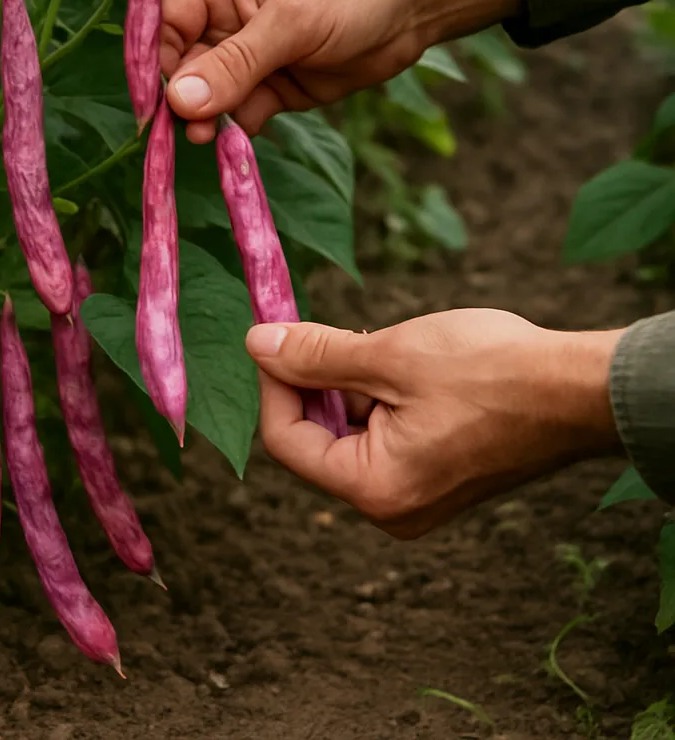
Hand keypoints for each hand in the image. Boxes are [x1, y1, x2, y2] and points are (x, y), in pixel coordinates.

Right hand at [161, 0, 522, 141]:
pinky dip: (238, 129)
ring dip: (209, 119)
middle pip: (183, 68)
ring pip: (211, 98)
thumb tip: (179, 101)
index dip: (156, 63)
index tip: (154, 102)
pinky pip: (241, 114)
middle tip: (191, 129)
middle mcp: (226, 24)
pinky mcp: (273, 89)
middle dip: (183, 99)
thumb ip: (235, 63)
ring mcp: (249, 60)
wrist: (414, 5)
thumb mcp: (290, 22)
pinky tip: (241, 138)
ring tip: (210, 137)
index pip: (166, 27)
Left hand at [245, 310, 624, 537]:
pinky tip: (403, 365)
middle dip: (315, 382)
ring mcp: (417, 497)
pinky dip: (378, 399)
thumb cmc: (492, 371)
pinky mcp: (437, 478)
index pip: (287, 440)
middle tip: (326, 331)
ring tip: (383, 346)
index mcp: (375, 489)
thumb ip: (315, 356)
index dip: (273, 382)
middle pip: (317, 439)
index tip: (275, 335)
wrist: (581, 388)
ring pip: (351, 434)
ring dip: (350, 385)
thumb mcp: (390, 355)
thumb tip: (256, 344)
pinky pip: (383, 438)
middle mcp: (392, 507)